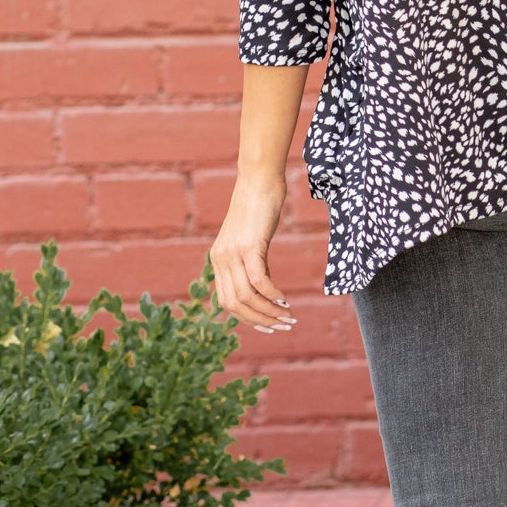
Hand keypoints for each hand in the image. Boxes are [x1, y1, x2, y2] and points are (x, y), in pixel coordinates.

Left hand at [211, 174, 295, 331]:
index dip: (247, 319)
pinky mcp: (249, 245)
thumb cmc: (259, 207)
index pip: (226, 302)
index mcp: (218, 260)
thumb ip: (253, 262)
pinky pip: (259, 280)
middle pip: (234, 305)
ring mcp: (232, 252)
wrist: (259, 180)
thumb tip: (264, 286)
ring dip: (268, 311)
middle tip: (282, 326)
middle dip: (259, 321)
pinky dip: (272, 294)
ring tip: (288, 316)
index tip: (269, 325)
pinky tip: (285, 299)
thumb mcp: (252, 240)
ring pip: (246, 296)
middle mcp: (220, 259)